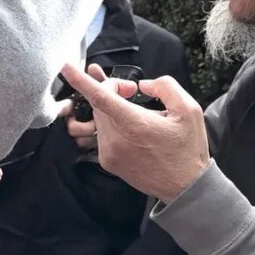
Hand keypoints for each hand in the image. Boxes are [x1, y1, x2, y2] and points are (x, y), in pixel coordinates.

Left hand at [60, 64, 209, 203]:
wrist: (185, 187)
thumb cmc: (188, 148)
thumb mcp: (189, 110)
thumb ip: (165, 87)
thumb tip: (142, 85)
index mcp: (134, 124)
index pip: (99, 96)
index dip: (80, 80)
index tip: (65, 67)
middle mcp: (116, 139)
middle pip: (99, 103)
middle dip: (112, 89)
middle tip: (131, 89)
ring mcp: (109, 153)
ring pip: (99, 117)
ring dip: (111, 107)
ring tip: (133, 107)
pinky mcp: (108, 162)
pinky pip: (102, 133)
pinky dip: (112, 124)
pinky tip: (132, 128)